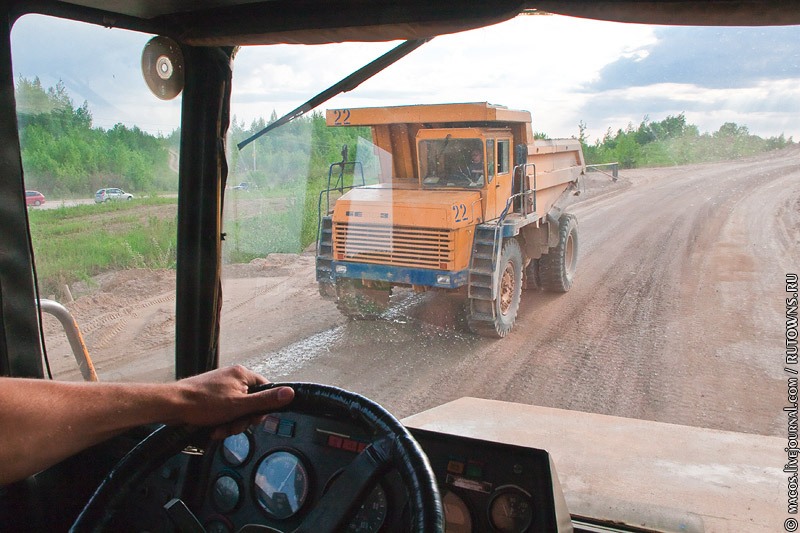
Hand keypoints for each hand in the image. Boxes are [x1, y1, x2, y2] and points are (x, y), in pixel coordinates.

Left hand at [174, 365, 294, 438]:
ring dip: (230, 423)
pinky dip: (220, 421)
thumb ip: (266, 400)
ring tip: (218, 429)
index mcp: (243, 374)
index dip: (262, 408)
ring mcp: (221, 386)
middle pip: (251, 402)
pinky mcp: (211, 395)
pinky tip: (212, 428)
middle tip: (232, 426)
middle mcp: (233, 377)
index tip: (253, 418)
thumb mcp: (240, 405)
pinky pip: (224, 410)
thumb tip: (290, 393)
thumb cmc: (202, 403)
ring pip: (236, 409)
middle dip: (242, 419)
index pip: (266, 389)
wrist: (172, 405)